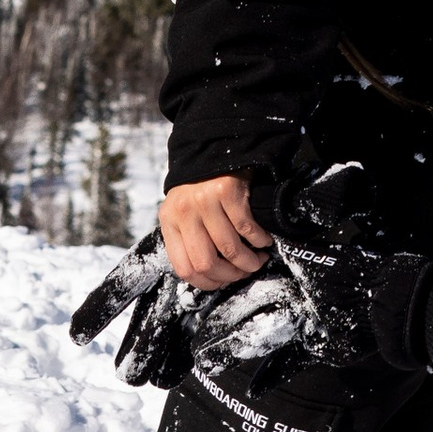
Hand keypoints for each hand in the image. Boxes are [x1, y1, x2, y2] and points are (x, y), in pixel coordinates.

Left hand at [159, 173, 272, 290]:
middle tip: (244, 272)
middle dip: (230, 275)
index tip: (223, 283)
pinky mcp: (227, 191)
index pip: (184, 268)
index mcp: (169, 222)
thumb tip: (210, 276)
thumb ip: (188, 239)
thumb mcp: (183, 212)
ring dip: (248, 261)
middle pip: (206, 262)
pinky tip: (263, 241)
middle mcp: (183, 212)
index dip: (207, 283)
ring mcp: (204, 201)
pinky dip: (258, 240)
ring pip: (229, 248)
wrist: (212, 148)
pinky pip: (246, 227)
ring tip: (258, 260)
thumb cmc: (199, 188)